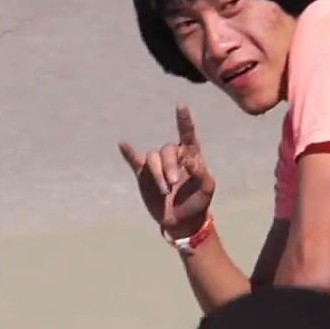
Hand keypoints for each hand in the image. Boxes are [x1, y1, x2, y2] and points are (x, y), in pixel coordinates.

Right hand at [118, 105, 216, 234]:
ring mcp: (158, 166)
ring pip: (152, 157)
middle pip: (167, 149)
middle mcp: (173, 157)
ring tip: (164, 191)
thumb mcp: (207, 189)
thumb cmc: (198, 203)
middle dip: (168, 166)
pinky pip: (134, 161)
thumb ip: (201, 172)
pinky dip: (128, 153)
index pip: (187, 134)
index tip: (181, 106)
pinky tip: (122, 144)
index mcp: (190, 156)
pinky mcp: (144, 175)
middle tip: (172, 184)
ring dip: (157, 173)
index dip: (184, 121)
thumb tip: (189, 159)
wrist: (183, 221)